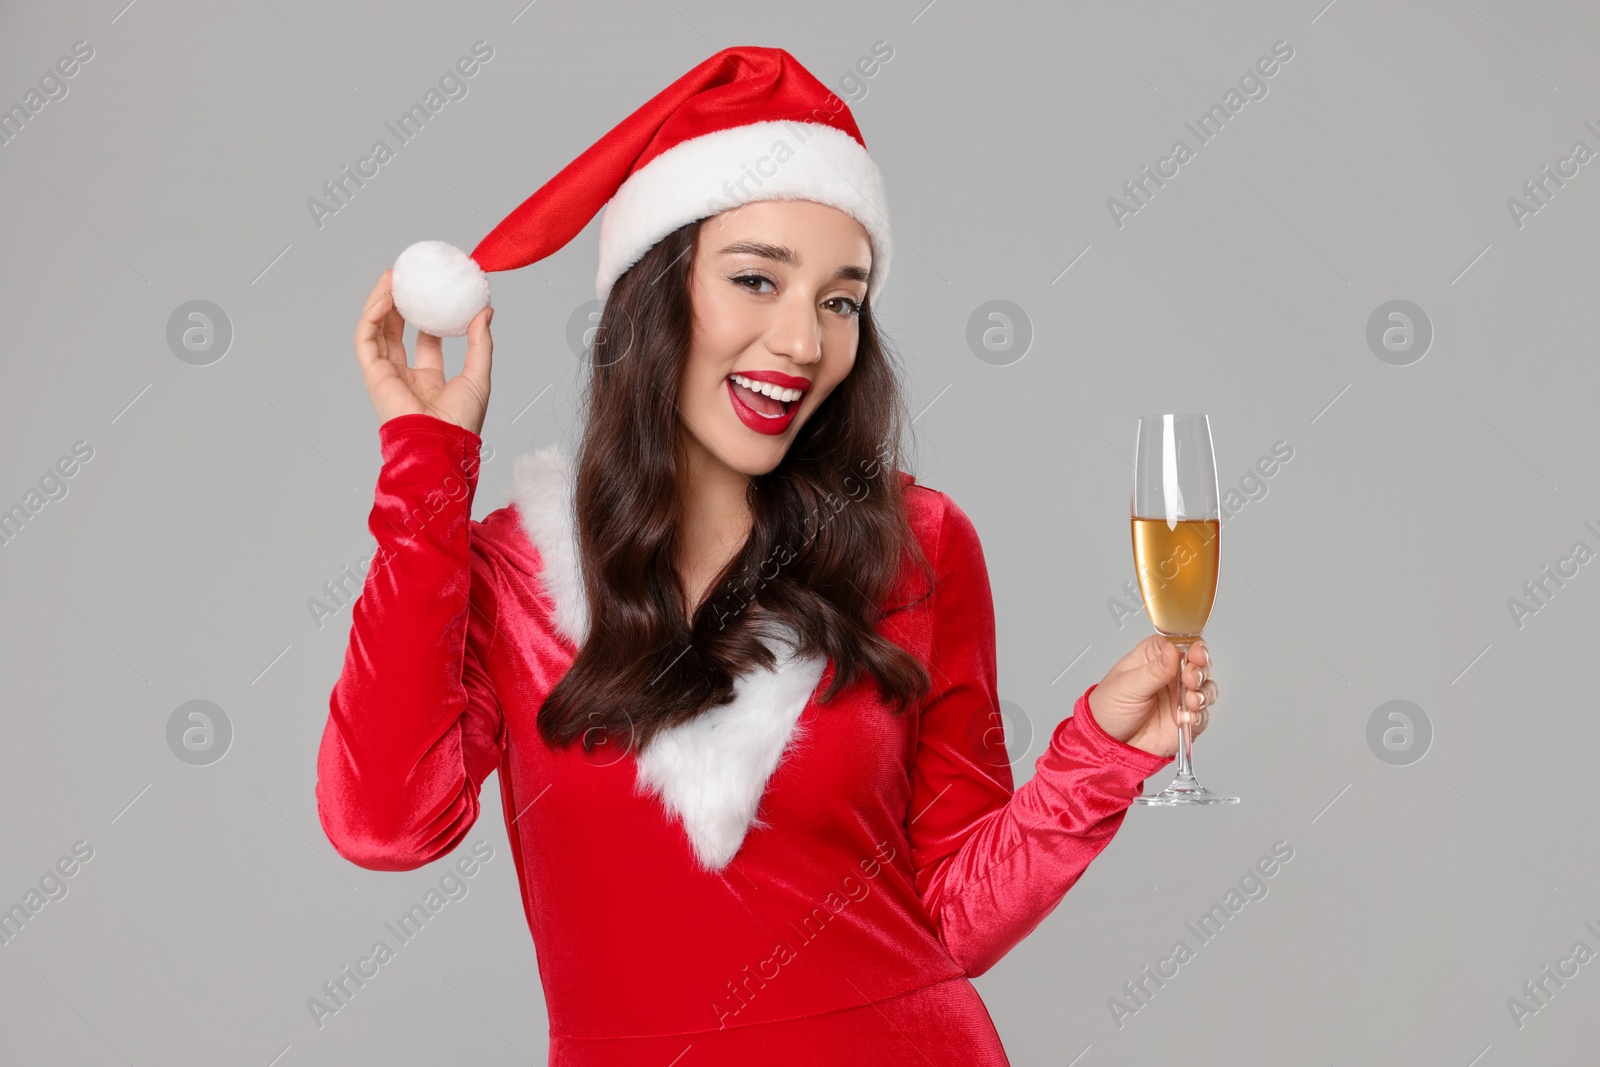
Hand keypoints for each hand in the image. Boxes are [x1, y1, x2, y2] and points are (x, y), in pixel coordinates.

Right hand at [353, 269, 493, 434]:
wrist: (441, 443)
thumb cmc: (461, 421)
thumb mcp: (479, 375)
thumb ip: (480, 343)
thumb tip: (485, 312)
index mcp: (430, 382)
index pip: (426, 343)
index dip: (428, 318)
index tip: (436, 295)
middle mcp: (406, 378)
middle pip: (396, 334)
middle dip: (399, 306)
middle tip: (407, 280)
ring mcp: (388, 376)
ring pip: (377, 332)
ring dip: (381, 303)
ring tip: (391, 277)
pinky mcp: (373, 375)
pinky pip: (366, 338)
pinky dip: (373, 315)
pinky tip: (386, 296)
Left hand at [1087, 635, 1217, 758]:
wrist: (1109, 745)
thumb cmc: (1108, 709)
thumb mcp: (1128, 685)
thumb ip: (1154, 670)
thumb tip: (1172, 649)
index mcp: (1152, 658)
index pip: (1179, 643)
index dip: (1192, 646)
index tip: (1195, 653)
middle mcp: (1170, 676)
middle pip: (1198, 664)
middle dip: (1201, 670)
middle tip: (1191, 678)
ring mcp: (1179, 698)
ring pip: (1205, 688)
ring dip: (1203, 692)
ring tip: (1190, 699)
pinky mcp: (1186, 720)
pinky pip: (1203, 715)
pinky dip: (1200, 715)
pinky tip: (1188, 717)